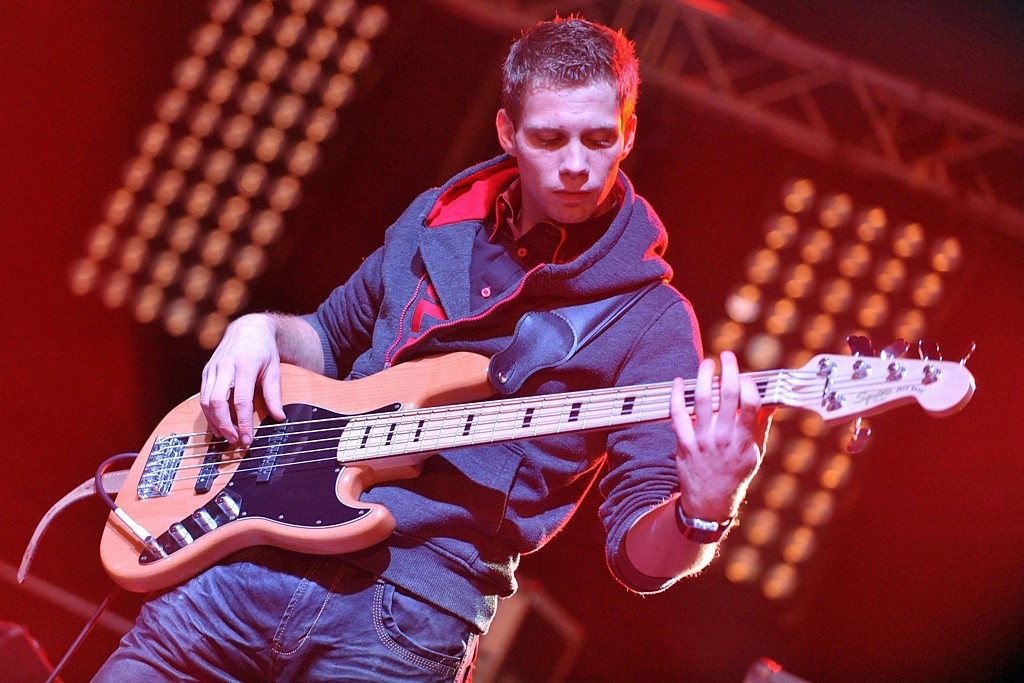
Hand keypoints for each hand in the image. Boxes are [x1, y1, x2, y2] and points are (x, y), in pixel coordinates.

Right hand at [199, 314, 286, 445]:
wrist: (248, 329)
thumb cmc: (264, 350)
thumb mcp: (274, 369)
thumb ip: (274, 394)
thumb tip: (279, 417)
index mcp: (244, 365)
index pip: (241, 400)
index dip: (243, 422)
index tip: (248, 438)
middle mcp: (224, 366)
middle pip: (217, 402)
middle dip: (225, 425)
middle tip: (236, 440)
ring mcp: (212, 368)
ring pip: (206, 401)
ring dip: (215, 422)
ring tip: (228, 436)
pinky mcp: (206, 372)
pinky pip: (202, 397)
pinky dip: (209, 414)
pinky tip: (218, 425)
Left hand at [669, 350, 770, 520]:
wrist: (709, 503)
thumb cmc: (736, 476)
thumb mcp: (756, 454)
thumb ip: (762, 426)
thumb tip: (771, 401)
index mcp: (744, 441)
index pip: (750, 405)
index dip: (750, 385)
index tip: (748, 375)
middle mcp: (723, 438)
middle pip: (727, 396)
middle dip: (729, 371)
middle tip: (727, 356)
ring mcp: (702, 440)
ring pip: (702, 400)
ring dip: (704, 376)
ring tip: (707, 363)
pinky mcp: (684, 443)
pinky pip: (678, 414)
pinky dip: (677, 395)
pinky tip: (678, 382)